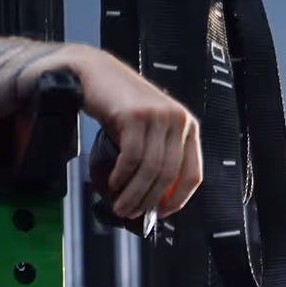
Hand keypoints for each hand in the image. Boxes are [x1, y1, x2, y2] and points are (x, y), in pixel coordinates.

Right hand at [64, 45, 202, 219]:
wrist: (93, 73)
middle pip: (169, 175)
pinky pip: (132, 157)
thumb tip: (155, 198)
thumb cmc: (119, 104)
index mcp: (187, 125)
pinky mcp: (135, 115)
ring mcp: (157, 116)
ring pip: (151, 169)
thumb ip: (157, 157)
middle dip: (150, 200)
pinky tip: (114, 183)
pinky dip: (122, 176)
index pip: (193, 173)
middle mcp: (177, 119)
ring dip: (134, 194)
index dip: (179, 199)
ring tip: (121, 204)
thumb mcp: (148, 131)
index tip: (163, 212)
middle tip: (134, 213)